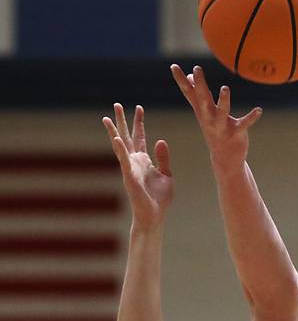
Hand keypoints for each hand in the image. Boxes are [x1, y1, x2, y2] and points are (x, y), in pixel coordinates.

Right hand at [102, 104, 172, 227]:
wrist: (154, 216)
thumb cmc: (159, 199)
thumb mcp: (167, 175)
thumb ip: (163, 158)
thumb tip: (160, 140)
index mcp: (143, 160)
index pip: (140, 137)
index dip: (139, 123)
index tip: (139, 108)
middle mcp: (134, 162)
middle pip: (127, 137)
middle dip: (122, 121)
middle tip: (117, 104)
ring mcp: (130, 168)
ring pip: (120, 146)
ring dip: (114, 132)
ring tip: (108, 117)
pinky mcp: (129, 177)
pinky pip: (124, 161)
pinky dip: (121, 150)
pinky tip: (117, 139)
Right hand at [171, 63, 261, 168]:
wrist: (225, 159)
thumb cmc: (215, 131)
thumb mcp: (204, 113)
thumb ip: (197, 94)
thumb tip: (189, 75)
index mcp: (202, 111)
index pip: (189, 93)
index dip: (180, 80)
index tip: (173, 65)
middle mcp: (209, 118)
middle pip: (203, 99)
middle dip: (200, 85)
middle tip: (196, 69)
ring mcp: (222, 126)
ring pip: (222, 112)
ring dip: (223, 101)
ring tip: (225, 88)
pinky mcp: (235, 133)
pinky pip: (244, 124)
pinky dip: (251, 118)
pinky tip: (259, 110)